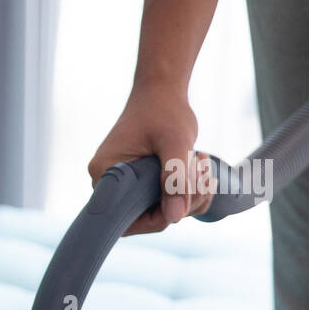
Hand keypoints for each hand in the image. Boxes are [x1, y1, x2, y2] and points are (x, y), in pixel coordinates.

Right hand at [87, 79, 213, 234]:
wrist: (161, 90)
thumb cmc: (164, 110)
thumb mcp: (174, 142)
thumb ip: (175, 179)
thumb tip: (176, 218)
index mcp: (107, 174)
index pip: (125, 219)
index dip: (158, 218)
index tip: (185, 196)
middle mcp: (108, 182)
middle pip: (144, 217)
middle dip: (181, 202)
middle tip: (202, 171)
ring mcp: (123, 183)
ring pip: (158, 210)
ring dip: (189, 195)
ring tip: (200, 162)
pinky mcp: (137, 181)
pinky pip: (161, 200)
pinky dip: (185, 191)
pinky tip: (196, 167)